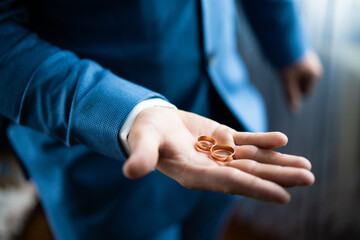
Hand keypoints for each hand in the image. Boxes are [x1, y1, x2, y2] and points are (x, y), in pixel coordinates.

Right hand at [123, 107, 314, 203]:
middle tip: (308, 178)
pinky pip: (245, 141)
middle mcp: (211, 167)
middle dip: (278, 177)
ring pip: (252, 159)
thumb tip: (131, 170)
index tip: (283, 196)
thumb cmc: (144, 133)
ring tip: (305, 166)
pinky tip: (281, 140)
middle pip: (249, 174)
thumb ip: (142, 156)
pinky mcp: (221, 138)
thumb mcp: (142, 142)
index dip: (255, 189)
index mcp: (194, 173)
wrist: (150, 121)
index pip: (228, 183)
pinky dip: (263, 141)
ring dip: (278, 162)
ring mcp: (218, 153)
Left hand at [280, 50, 321, 111]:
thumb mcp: (287, 81)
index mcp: (314, 75)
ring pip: (298, 76)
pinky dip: (289, 68)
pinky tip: (284, 63)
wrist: (284, 40)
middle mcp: (315, 68)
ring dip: (290, 75)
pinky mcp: (301, 56)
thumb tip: (294, 111)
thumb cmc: (287, 63)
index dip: (294, 91)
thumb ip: (291, 95)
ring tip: (284, 67)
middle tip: (284, 74)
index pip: (305, 93)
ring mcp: (309, 61)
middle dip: (292, 82)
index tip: (286, 82)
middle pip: (301, 84)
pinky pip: (295, 67)